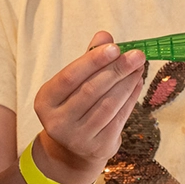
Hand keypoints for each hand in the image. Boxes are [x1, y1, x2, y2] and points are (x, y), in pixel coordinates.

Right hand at [30, 31, 146, 182]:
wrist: (74, 149)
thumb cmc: (74, 106)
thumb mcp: (73, 83)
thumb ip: (87, 59)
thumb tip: (104, 35)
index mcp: (45, 101)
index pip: (69, 76)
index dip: (93, 61)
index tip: (115, 47)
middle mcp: (57, 122)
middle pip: (91, 90)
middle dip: (117, 70)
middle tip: (136, 55)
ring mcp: (78, 137)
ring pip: (108, 105)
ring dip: (127, 83)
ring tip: (139, 67)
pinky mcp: (99, 146)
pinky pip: (119, 117)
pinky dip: (131, 98)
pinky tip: (137, 83)